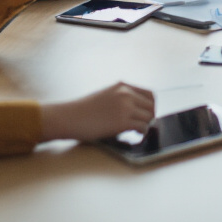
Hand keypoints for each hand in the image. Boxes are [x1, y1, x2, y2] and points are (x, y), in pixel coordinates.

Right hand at [39, 82, 154, 141]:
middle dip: (150, 116)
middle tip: (143, 125)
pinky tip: (134, 136)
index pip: (149, 94)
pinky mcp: (122, 122)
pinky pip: (142, 128)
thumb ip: (122, 99)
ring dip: (145, 126)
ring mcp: (125, 107)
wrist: (69, 117)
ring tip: (136, 131)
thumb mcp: (105, 95)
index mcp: (122, 86)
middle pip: (152, 106)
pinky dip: (141, 133)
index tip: (147, 114)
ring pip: (149, 117)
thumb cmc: (83, 109)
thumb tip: (138, 112)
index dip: (151, 106)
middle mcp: (126, 94)